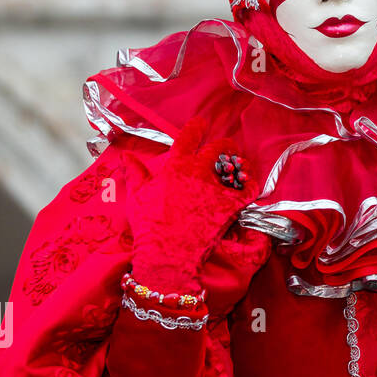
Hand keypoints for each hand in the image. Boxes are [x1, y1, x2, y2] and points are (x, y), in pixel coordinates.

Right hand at [126, 116, 260, 296]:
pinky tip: (248, 184)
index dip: (197, 126)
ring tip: (238, 165)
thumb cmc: (149, 226)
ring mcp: (218, 187)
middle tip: (225, 148)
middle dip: (224, 145)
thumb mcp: (137, 197)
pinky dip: (251, 184)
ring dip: (238, 163)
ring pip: (236, 165)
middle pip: (219, 148)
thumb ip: (135, 173)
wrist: (167, 254)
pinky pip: (249, 188)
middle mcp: (199, 171)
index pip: (189, 136)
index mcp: (176, 166)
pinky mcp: (231, 204)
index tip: (201, 123)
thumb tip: (125, 156)